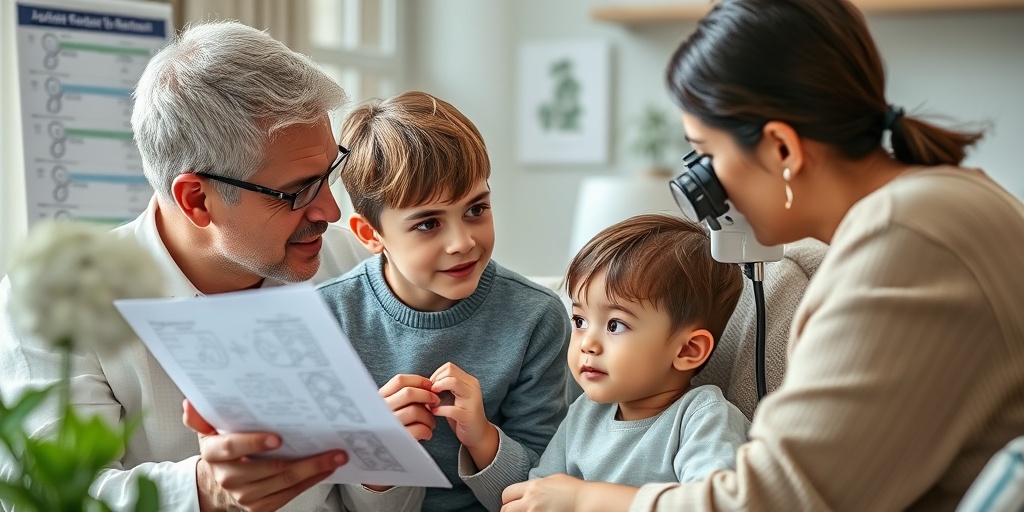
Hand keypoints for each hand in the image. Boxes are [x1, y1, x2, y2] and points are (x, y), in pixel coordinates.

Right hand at [183, 399, 347, 511]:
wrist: (217, 486)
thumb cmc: (221, 452)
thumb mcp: (208, 431)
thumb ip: (201, 417)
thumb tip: (190, 402)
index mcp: (215, 454)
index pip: (232, 447)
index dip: (254, 442)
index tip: (277, 437)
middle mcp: (230, 477)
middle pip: (270, 469)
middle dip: (304, 459)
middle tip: (328, 447)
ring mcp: (246, 495)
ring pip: (285, 483)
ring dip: (315, 469)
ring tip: (335, 456)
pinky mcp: (261, 507)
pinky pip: (290, 494)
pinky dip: (311, 481)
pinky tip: (326, 469)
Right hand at [378, 374, 438, 441]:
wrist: (387, 455)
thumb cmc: (397, 427)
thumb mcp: (394, 408)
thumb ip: (406, 396)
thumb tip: (430, 387)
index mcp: (380, 399)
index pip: (399, 380)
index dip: (418, 380)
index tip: (431, 385)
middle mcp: (381, 410)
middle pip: (409, 393)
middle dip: (427, 396)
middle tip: (436, 402)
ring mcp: (388, 425)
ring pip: (415, 411)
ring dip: (429, 417)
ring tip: (431, 423)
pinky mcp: (397, 440)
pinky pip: (419, 429)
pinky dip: (427, 431)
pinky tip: (426, 434)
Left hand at [430, 362, 497, 468]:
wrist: (478, 434)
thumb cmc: (462, 414)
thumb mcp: (456, 396)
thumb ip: (446, 387)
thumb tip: (426, 383)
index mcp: (469, 381)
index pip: (449, 367)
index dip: (436, 375)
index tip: (430, 387)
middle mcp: (473, 387)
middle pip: (450, 372)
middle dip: (435, 381)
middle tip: (428, 394)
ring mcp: (472, 400)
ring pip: (453, 383)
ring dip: (436, 391)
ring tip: (430, 401)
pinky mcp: (468, 415)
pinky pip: (451, 408)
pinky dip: (439, 409)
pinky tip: (434, 412)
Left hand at [501, 474, 583, 511]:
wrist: (586, 501)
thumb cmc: (574, 490)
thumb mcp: (552, 479)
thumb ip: (537, 484)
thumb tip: (529, 489)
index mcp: (532, 487)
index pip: (507, 494)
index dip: (508, 500)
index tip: (512, 504)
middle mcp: (531, 501)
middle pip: (505, 510)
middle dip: (508, 511)